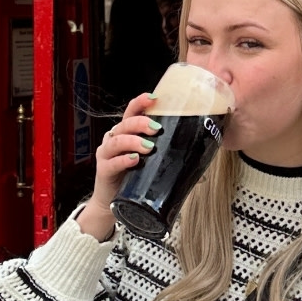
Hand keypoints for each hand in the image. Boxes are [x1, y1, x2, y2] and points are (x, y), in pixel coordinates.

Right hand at [76, 96, 158, 241]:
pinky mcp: (103, 170)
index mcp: (126, 133)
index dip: (141, 103)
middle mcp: (114, 139)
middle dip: (141, 123)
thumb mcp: (149, 162)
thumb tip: (199, 154)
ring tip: (148, 147)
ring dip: (133, 141)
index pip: (131, 112)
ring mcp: (106, 154)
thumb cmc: (133, 178)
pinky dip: (123, 160)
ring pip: (117, 140)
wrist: (111, 202)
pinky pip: (112, 162)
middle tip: (157, 128)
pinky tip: (134, 160)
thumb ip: (166, 154)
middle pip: (125, 123)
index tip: (154, 98)